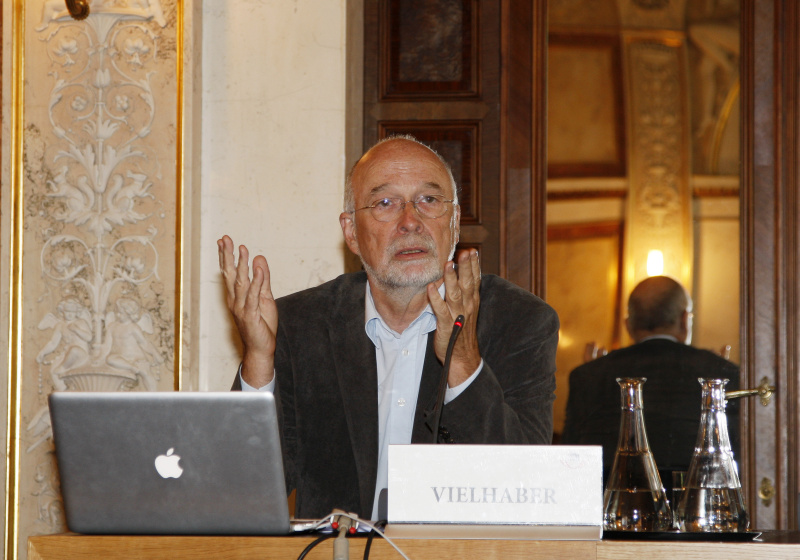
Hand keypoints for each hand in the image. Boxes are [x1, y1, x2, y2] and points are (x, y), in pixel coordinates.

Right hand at [218, 235, 277, 387]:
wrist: (262, 348)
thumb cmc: (262, 324)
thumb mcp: (265, 296)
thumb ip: (263, 278)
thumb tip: (259, 258)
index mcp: (236, 296)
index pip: (229, 273)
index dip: (225, 257)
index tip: (223, 240)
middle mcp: (235, 300)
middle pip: (230, 274)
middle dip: (227, 256)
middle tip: (225, 239)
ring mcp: (241, 308)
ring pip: (240, 283)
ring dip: (241, 265)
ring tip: (243, 249)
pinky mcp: (250, 315)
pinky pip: (253, 296)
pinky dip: (256, 282)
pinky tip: (257, 269)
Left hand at [427, 249, 481, 386]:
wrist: (462, 358)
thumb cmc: (462, 332)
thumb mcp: (467, 311)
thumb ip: (464, 294)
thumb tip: (460, 276)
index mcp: (472, 302)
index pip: (475, 280)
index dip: (474, 266)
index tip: (472, 251)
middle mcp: (467, 307)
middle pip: (468, 284)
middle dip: (466, 267)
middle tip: (465, 252)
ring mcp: (457, 316)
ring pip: (455, 294)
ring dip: (451, 279)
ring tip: (448, 264)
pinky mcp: (447, 326)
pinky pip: (440, 310)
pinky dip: (436, 299)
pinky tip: (431, 288)